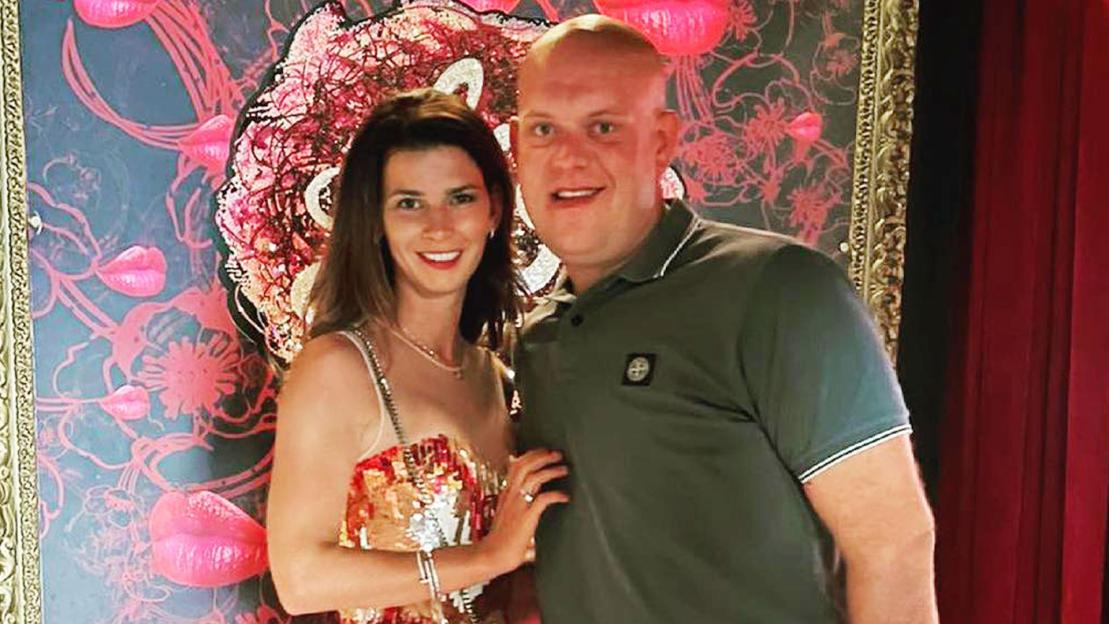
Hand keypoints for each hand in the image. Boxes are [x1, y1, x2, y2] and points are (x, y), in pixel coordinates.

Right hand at [479, 449, 568, 575]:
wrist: (491, 555)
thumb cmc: (500, 541)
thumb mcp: (507, 516)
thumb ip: (518, 507)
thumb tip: (534, 502)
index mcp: (506, 494)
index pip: (516, 466)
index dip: (531, 455)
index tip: (544, 451)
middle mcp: (511, 496)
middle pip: (524, 465)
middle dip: (542, 456)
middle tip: (556, 454)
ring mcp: (518, 505)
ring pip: (533, 477)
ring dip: (550, 470)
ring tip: (563, 469)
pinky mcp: (526, 518)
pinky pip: (543, 499)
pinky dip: (556, 495)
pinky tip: (565, 496)